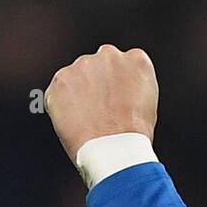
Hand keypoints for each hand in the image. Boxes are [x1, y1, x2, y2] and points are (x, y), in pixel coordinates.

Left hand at [44, 44, 157, 164]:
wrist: (115, 150)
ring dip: (79, 94)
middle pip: (98, 66)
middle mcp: (109, 55)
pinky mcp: (61, 80)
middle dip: (97, 84)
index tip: (119, 99)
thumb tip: (119, 90)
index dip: (120, 84)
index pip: (125, 64)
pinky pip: (58, 91)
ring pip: (77, 77)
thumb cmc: (134, 135)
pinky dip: (62, 106)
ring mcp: (83, 66)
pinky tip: (76, 123)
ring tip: (90, 121)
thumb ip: (132, 86)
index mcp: (136, 60)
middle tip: (102, 112)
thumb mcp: (149, 104)